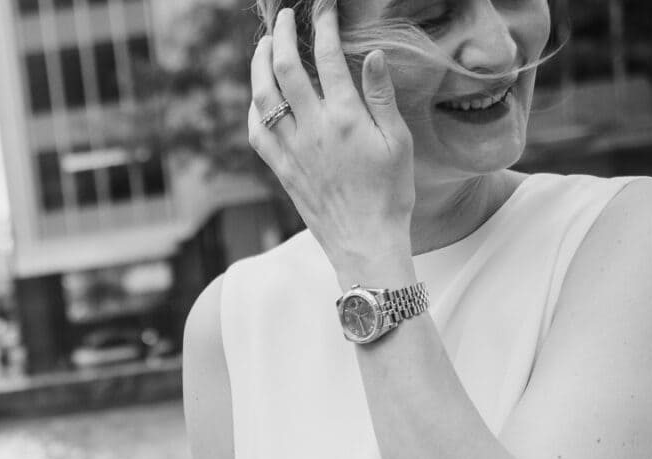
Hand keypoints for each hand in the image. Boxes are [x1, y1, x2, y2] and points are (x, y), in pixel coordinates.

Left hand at [247, 3, 415, 278]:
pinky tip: (258, 97)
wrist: (365, 243)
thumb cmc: (390, 195)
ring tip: (264, 46)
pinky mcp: (281, 170)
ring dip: (259, 66)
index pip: (328, 58)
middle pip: (285, 69)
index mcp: (346, 119)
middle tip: (284, 18)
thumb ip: (382, 96)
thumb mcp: (398, 141)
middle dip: (281, 36)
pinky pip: (256, 132)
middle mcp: (313, 130)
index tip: (323, 8)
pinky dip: (253, 108)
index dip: (324, 26)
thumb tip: (372, 55)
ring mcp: (292, 151)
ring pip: (263, 98)